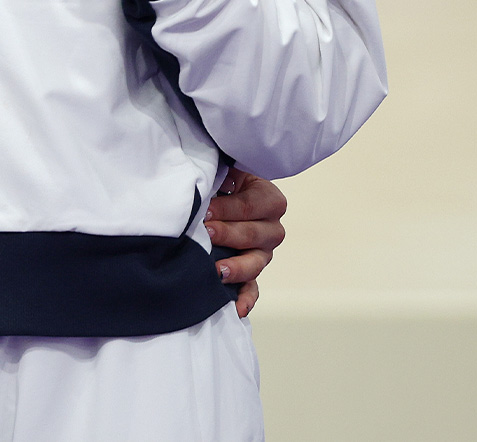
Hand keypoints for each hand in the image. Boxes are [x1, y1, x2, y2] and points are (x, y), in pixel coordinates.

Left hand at [206, 169, 286, 317]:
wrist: (212, 193)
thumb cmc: (218, 178)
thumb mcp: (222, 168)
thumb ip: (218, 173)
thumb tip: (205, 182)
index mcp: (268, 198)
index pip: (253, 205)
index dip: (229, 208)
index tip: (206, 211)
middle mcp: (271, 227)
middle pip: (256, 234)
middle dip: (229, 233)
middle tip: (206, 232)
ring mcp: (262, 252)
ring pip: (256, 262)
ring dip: (238, 267)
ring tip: (218, 270)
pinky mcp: (250, 270)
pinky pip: (252, 287)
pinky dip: (245, 298)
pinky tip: (236, 308)